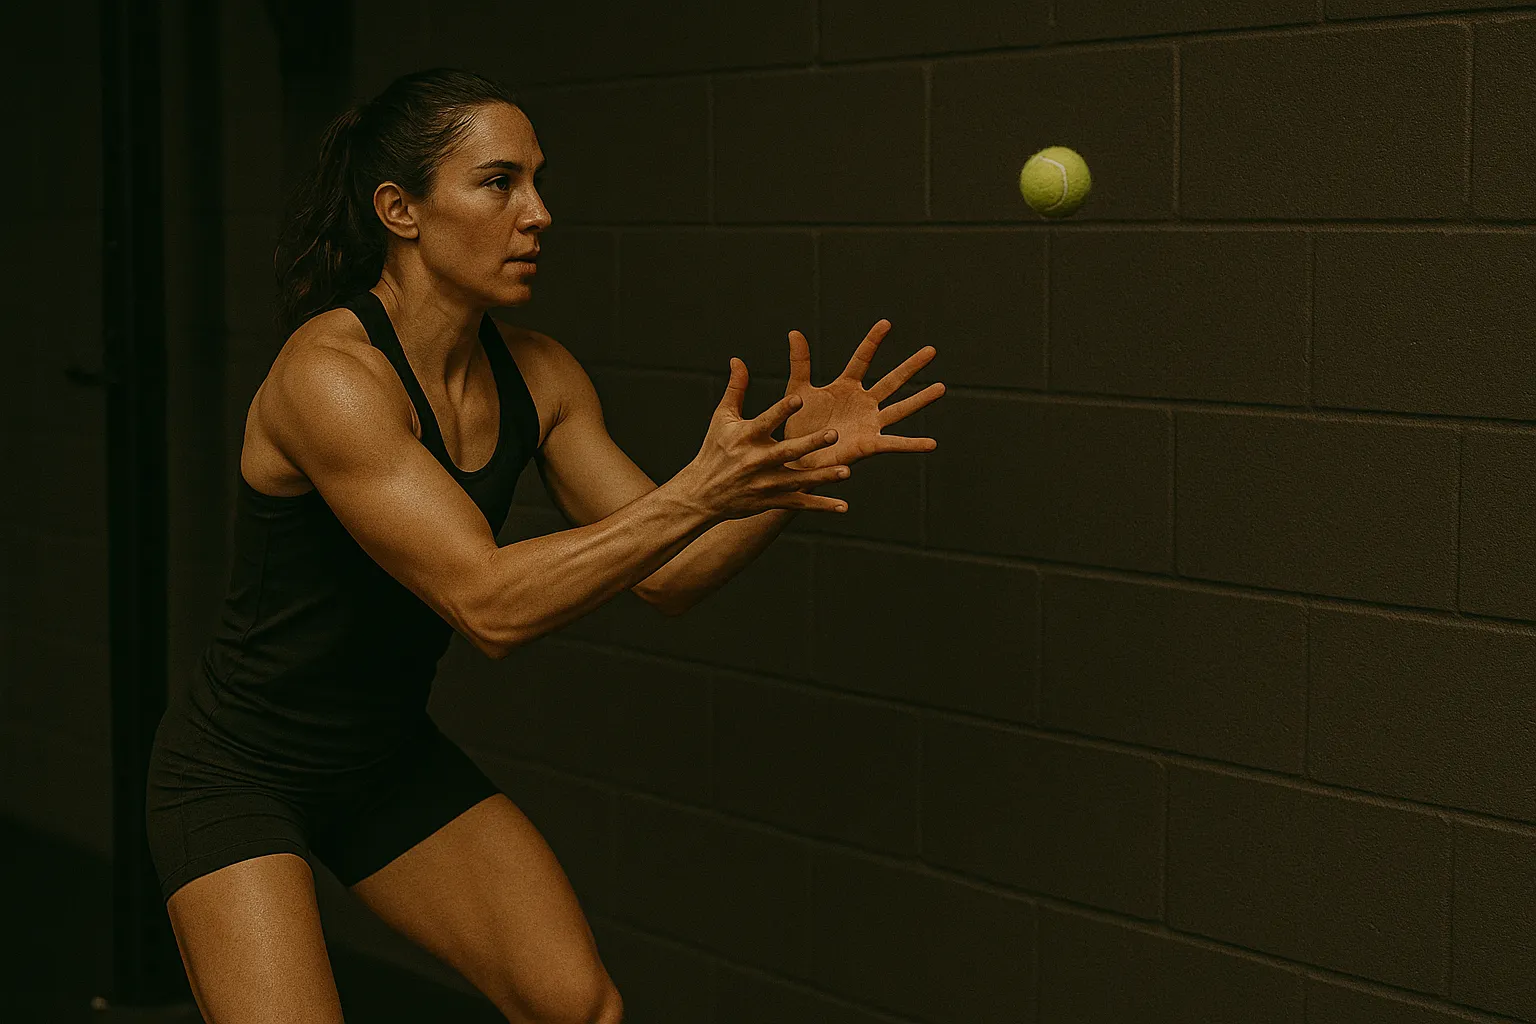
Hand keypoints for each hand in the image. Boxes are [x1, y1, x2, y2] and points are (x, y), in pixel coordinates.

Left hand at [779, 319, 944, 469]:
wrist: (795, 457)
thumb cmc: (799, 425)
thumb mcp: (798, 390)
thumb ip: (800, 362)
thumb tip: (794, 331)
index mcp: (846, 387)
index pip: (862, 359)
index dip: (873, 341)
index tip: (886, 323)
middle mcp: (863, 403)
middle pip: (891, 381)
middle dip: (911, 366)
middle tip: (931, 350)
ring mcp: (868, 423)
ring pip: (900, 408)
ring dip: (921, 399)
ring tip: (941, 387)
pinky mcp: (868, 444)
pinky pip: (894, 443)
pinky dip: (913, 444)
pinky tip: (931, 444)